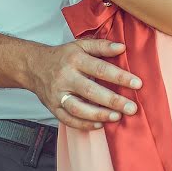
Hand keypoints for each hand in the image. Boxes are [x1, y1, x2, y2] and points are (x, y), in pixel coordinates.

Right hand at [26, 39, 141, 129]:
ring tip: (117, 117)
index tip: (137, 84)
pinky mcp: (52, 107)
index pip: (100, 69)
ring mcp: (58, 94)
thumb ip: (102, 46)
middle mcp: (65, 77)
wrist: (34, 66)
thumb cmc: (63, 56)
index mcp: (75, 59)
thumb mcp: (81, 45)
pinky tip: (99, 125)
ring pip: (78, 108)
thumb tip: (122, 47)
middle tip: (132, 108)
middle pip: (91, 91)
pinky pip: (68, 119)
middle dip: (113, 101)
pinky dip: (84, 124)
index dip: (120, 77)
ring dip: (99, 114)